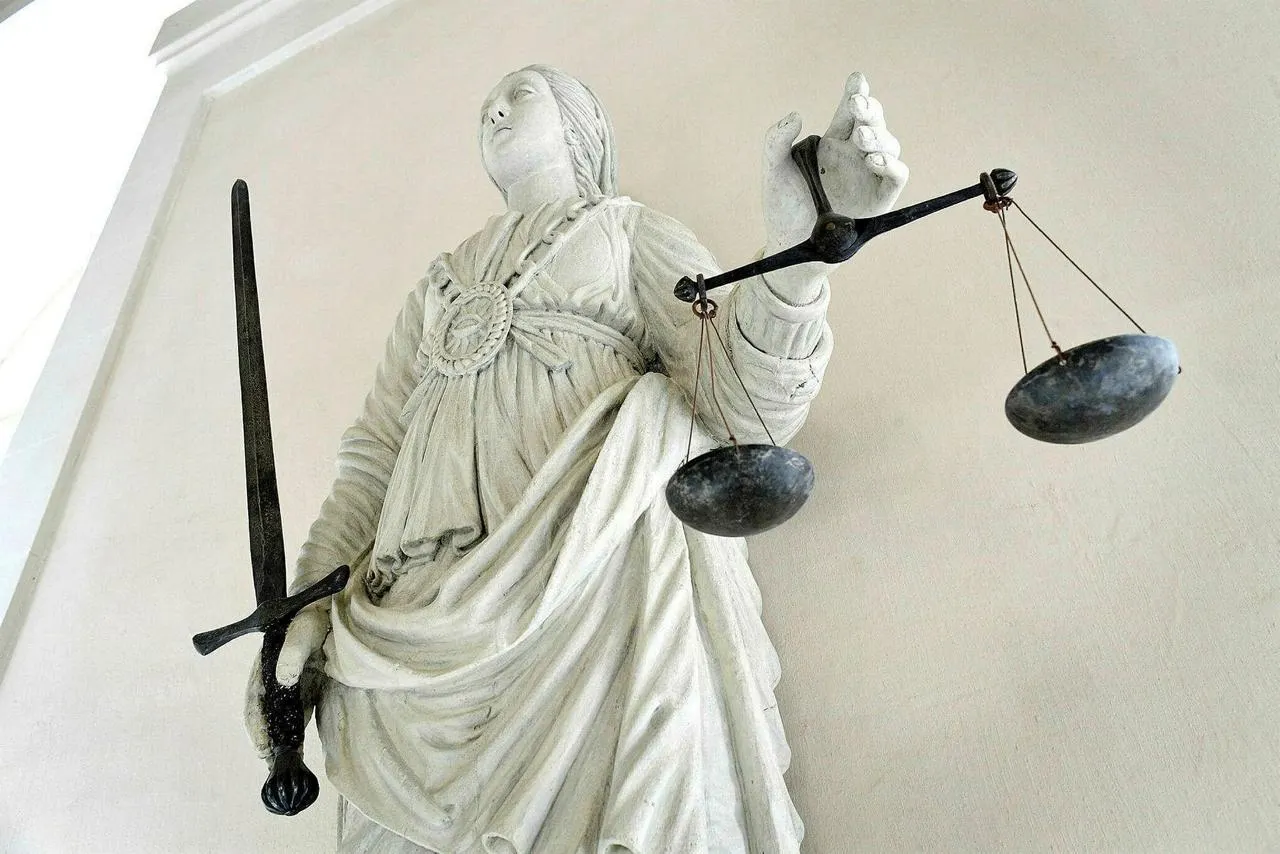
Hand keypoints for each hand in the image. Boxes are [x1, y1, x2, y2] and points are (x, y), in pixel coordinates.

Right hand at [243, 605, 329, 757]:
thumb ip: (292, 652)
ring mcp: (289, 685)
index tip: (262, 747)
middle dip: (265, 739)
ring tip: (283, 761)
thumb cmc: (314, 617)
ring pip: (278, 717)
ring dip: (279, 738)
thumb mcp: (304, 630)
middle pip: (263, 714)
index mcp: (265, 666)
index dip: (256, 725)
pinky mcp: (306, 688)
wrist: (332, 610)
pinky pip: (296, 713)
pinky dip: (293, 731)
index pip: (254, 701)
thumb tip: (283, 679)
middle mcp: (273, 679)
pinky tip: (296, 745)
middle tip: (272, 763)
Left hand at [761, 73, 908, 297]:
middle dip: (869, 109)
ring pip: (888, 144)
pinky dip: (890, 164)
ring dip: (877, 136)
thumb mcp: (773, 170)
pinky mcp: (880, 197)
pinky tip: (873, 159)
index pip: (850, 111)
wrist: (790, 243)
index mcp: (832, 142)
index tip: (857, 79)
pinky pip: (896, 175)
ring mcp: (870, 174)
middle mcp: (855, 154)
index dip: (857, 92)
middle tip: (857, 103)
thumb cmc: (782, 205)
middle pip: (872, 122)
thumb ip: (775, 141)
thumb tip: (796, 115)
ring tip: (860, 136)